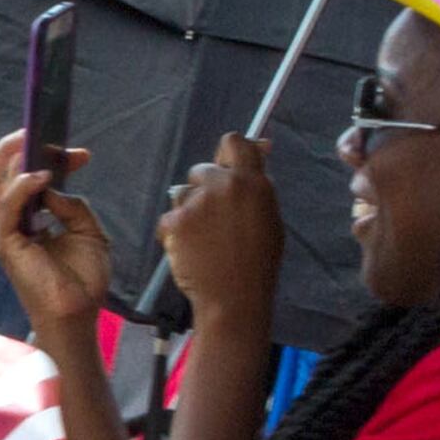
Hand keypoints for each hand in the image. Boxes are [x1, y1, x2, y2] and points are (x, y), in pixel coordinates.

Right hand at [0, 130, 112, 334]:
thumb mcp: (88, 231)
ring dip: (13, 158)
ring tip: (35, 142)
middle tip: (40, 131)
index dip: (47, 159)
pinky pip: (7, 208)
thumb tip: (57, 187)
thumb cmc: (82, 279)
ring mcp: (5, 232)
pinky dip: (21, 188)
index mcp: (26, 218)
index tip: (79, 154)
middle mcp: (10, 222)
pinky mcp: (7, 244)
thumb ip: (72, 206)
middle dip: (14, 147)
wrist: (79, 314)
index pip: (22, 177)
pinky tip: (42, 176)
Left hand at [158, 133, 282, 321]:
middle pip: (202, 169)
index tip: (225, 168)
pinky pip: (169, 216)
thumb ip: (258, 184)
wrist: (234, 297)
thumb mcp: (270, 217)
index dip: (226, 154)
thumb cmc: (257, 261)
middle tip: (213, 218)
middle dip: (203, 188)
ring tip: (203, 237)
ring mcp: (198, 202)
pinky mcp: (176, 220)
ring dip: (188, 209)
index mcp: (253, 182)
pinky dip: (174, 230)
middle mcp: (224, 185)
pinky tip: (190, 248)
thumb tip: (260, 145)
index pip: (233, 142)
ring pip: (182, 192)